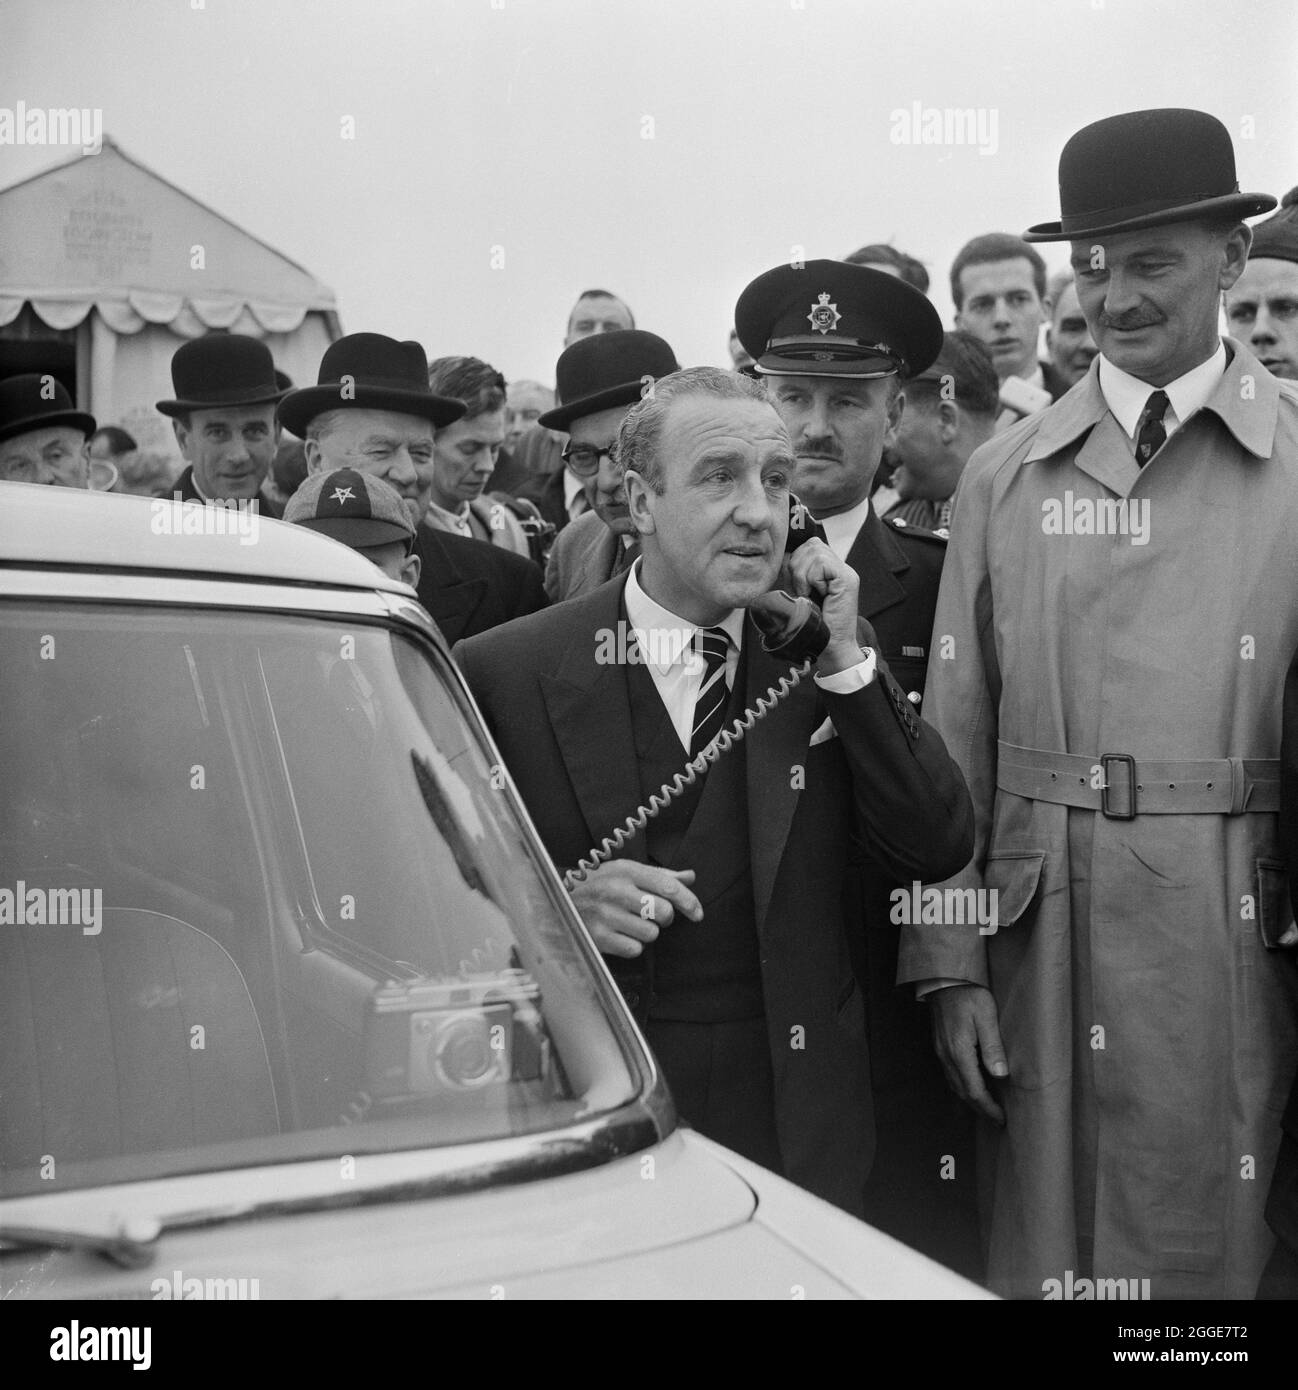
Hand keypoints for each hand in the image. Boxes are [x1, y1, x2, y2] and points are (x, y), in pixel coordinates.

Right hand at [567, 860, 701, 958]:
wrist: (555, 901)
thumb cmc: (597, 886)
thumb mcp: (624, 872)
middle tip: (649, 914)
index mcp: (625, 870)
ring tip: (629, 924)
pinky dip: (632, 946)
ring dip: (646, 933)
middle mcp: (615, 890)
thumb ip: (659, 876)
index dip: (689, 902)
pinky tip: (619, 935)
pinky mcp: (598, 938)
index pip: (668, 887)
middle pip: (664, 912)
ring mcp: (606, 915)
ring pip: (651, 933)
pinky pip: (635, 949)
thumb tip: (690, 877)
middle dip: (664, 918)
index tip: (697, 913)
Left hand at [781, 537, 861, 673]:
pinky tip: (817, 594)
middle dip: (797, 566)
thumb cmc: (812, 624)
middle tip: (802, 591)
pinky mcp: (848, 580)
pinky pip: (822, 564)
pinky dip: (812, 579)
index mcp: (830, 569)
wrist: (829, 646)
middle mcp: (841, 567)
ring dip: (803, 575)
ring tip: (809, 594)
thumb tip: (781, 554)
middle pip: (811, 545)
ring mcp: (846, 572)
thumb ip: (793, 573)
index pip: (810, 545)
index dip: (796, 560)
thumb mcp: (798, 592)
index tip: (796, 585)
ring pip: (815, 552)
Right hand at [929, 983, 1007, 1123]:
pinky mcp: (940, 1046)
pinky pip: (950, 1075)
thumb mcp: (986, 1015)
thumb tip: (1001, 1075)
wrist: (943, 979)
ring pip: (955, 1085)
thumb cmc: (968, 993)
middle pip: (963, 1092)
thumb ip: (992, 1045)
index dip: (988, 1107)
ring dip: (970, 1099)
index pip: (974, 1090)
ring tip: (986, 1108)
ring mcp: (941, 1051)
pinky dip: (962, 1087)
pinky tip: (971, 1086)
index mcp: (959, 1051)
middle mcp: (947, 1056)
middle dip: (980, 1108)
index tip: (1001, 1119)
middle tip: (997, 1119)